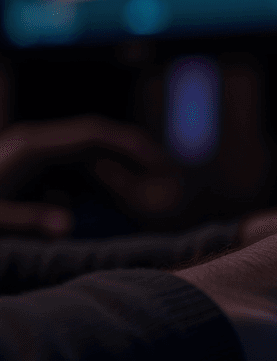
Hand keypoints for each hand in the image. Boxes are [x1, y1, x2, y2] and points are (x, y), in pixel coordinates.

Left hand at [0, 116, 180, 236]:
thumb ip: (28, 220)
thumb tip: (67, 227)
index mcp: (30, 147)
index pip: (92, 134)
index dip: (128, 144)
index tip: (158, 161)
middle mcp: (33, 141)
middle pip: (94, 134)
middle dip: (130, 148)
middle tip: (164, 167)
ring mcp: (30, 148)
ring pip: (85, 146)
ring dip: (116, 159)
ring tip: (148, 177)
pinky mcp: (28, 162)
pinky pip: (72, 159)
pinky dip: (97, 170)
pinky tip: (111, 189)